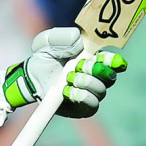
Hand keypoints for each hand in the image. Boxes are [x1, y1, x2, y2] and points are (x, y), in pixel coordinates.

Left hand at [2, 28, 127, 117]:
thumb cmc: (44, 57)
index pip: (112, 60)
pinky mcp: (83, 107)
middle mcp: (95, 76)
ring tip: (68, 78)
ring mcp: (90, 93)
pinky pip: (92, 105)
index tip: (109, 59)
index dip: (114, 60)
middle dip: (95, 70)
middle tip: (77, 66)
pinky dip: (82, 97)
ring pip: (100, 90)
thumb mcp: (48, 41)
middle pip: (109, 76)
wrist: (30, 77)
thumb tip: (79, 42)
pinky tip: (67, 91)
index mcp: (93, 59)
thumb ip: (63, 37)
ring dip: (85, 83)